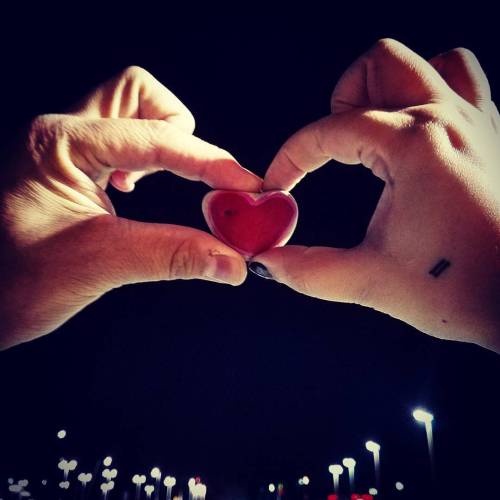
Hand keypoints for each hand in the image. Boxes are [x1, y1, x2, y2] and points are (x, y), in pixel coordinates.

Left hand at [0, 66, 261, 349]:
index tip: (246, 185)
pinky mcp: (65, 167)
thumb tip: (230, 260)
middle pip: (136, 94)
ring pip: (126, 110)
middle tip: (193, 175)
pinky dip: (141, 157)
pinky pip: (116, 139)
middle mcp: (59, 135)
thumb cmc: (10, 285)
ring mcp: (60, 148)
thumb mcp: (97, 265)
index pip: (154, 139)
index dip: (209, 161)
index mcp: (58, 145)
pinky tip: (134, 188)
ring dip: (159, 139)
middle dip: (176, 128)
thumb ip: (171, 256)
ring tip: (160, 182)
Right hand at [252, 39, 499, 351]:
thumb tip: (268, 261)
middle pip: (379, 64)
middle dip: (341, 100)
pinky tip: (415, 139)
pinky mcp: (493, 137)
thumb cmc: (458, 290)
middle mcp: (448, 120)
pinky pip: (462, 85)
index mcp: (414, 146)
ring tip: (375, 131)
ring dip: (390, 88)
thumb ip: (308, 269)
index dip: (291, 157)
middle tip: (334, 147)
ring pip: (428, 62)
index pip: (329, 131)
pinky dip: (431, 96)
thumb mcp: (370, 280)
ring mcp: (478, 123)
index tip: (277, 183)